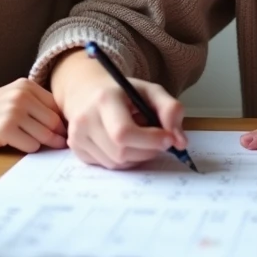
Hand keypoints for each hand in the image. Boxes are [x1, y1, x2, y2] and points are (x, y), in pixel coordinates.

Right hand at [0, 78, 67, 152]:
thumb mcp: (12, 99)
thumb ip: (35, 106)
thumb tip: (64, 126)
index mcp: (26, 86)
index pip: (57, 106)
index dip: (61, 122)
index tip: (62, 133)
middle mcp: (21, 95)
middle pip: (54, 122)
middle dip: (57, 136)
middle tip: (57, 145)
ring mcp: (13, 111)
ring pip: (45, 135)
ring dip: (42, 144)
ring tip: (32, 142)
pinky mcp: (4, 129)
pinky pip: (31, 145)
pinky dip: (28, 149)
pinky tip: (16, 144)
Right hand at [49, 48, 187, 169]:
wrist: (86, 90)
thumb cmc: (122, 92)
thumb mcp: (150, 91)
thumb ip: (170, 109)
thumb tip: (180, 142)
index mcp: (104, 99)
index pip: (124, 132)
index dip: (149, 141)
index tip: (168, 139)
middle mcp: (85, 119)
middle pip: (121, 152)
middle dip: (147, 151)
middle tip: (158, 141)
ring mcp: (77, 136)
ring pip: (116, 163)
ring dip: (137, 157)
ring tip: (141, 140)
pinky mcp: (76, 149)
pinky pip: (107, 166)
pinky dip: (123, 160)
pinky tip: (125, 144)